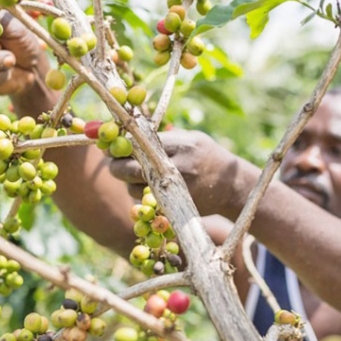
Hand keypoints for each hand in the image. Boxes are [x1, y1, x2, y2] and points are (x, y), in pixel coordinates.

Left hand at [108, 129, 248, 216]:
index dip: (119, 143)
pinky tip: (146, 187)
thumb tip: (125, 133)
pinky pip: (143, 202)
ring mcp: (173, 191)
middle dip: (115, 166)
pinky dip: (139, 195)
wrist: (231, 187)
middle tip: (113, 162)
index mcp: (181, 146)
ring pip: (132, 188)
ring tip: (137, 174)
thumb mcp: (190, 139)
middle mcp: (176, 168)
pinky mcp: (171, 207)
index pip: (138, 143)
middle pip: (129, 168)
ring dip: (127, 182)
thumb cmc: (207, 156)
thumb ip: (162, 138)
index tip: (109, 143)